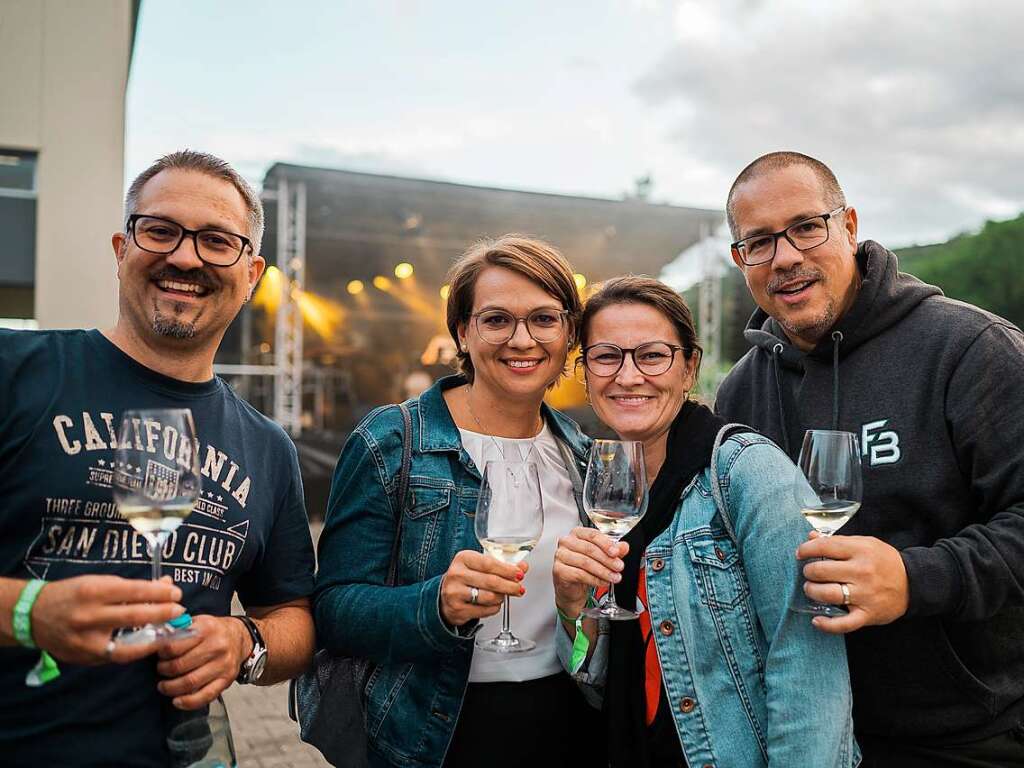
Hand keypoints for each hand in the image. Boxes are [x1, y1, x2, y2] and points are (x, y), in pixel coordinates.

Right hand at [30, 575, 183, 664]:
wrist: (34, 615)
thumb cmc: (73, 593)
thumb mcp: (100, 582)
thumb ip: (132, 587)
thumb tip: (166, 585)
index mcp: (93, 591)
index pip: (135, 591)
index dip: (160, 593)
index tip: (176, 593)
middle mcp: (88, 616)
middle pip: (135, 617)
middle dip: (163, 614)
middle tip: (180, 610)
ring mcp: (85, 640)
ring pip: (129, 645)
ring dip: (154, 639)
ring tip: (169, 631)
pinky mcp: (84, 657)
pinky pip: (117, 656)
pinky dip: (135, 650)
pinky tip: (149, 644)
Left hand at [156, 615, 250, 709]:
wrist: (239, 638)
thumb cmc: (213, 631)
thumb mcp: (198, 621)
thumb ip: (179, 629)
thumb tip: (156, 639)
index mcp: (207, 629)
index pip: (175, 645)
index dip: (161, 654)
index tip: (158, 655)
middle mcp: (217, 646)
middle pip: (180, 666)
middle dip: (164, 671)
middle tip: (160, 670)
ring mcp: (222, 665)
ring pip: (190, 682)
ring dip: (171, 687)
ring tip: (164, 686)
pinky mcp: (226, 680)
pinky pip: (205, 696)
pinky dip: (188, 702)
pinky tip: (177, 701)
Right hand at [440, 550, 526, 626]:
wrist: (445, 597)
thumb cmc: (466, 579)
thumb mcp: (480, 566)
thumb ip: (502, 565)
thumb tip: (523, 567)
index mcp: (463, 558)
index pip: (489, 563)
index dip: (508, 570)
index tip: (520, 573)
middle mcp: (457, 574)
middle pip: (491, 581)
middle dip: (510, 586)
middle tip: (519, 588)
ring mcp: (455, 593)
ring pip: (490, 597)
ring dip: (501, 597)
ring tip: (502, 595)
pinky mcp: (458, 609)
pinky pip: (485, 610)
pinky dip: (494, 608)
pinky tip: (492, 604)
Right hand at [553, 527, 627, 616]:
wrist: (572, 587)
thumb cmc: (584, 567)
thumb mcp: (602, 557)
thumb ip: (613, 550)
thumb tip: (623, 547)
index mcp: (577, 533)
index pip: (592, 535)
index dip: (606, 544)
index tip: (617, 552)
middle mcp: (567, 542)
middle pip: (590, 549)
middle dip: (607, 560)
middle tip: (619, 567)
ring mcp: (560, 555)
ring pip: (585, 562)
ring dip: (603, 571)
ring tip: (614, 577)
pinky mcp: (558, 570)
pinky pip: (580, 574)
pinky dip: (594, 579)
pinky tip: (603, 582)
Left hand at [797, 531, 909, 633]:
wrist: (913, 583)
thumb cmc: (883, 561)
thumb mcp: (864, 544)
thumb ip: (837, 541)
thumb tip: (811, 538)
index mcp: (860, 550)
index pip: (824, 547)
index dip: (806, 550)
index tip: (801, 554)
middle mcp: (861, 572)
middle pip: (821, 571)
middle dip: (808, 571)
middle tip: (809, 573)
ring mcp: (865, 595)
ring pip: (827, 594)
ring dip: (812, 591)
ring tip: (811, 589)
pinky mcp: (868, 615)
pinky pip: (843, 624)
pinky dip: (827, 624)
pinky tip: (817, 620)